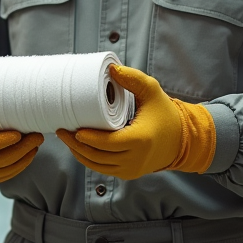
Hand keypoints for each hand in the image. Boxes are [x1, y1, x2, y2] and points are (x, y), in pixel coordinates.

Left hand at [56, 65, 215, 180]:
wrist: (181, 140)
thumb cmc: (165, 113)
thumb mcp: (152, 91)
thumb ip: (133, 78)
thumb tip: (111, 68)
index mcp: (140, 140)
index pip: (108, 143)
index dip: (88, 139)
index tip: (73, 130)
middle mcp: (135, 159)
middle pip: (98, 156)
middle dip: (76, 145)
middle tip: (61, 131)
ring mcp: (132, 170)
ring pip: (98, 166)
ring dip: (79, 154)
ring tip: (65, 138)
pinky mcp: (128, 174)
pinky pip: (103, 170)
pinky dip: (89, 160)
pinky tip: (78, 148)